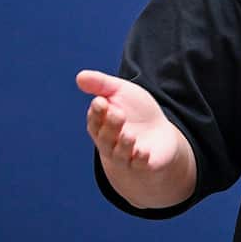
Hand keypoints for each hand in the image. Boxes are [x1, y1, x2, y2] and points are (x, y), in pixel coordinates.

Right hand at [77, 69, 195, 207]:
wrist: (160, 136)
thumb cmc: (137, 112)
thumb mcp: (121, 92)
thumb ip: (102, 85)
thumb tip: (80, 76)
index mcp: (101, 125)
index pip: (94, 121)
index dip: (97, 113)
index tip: (101, 102)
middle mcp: (110, 143)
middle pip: (105, 138)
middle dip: (110, 126)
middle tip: (117, 114)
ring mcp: (126, 156)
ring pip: (119, 153)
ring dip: (123, 144)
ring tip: (128, 135)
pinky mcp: (143, 164)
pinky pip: (138, 165)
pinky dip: (140, 159)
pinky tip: (143, 152)